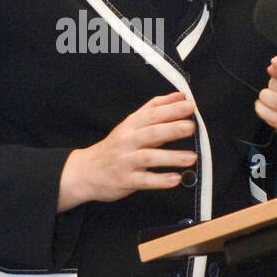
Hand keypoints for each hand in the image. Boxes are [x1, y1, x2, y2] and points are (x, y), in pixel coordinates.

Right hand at [58, 92, 196, 209]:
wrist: (85, 172)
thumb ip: (155, 109)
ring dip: (170, 157)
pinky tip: (175, 179)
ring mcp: (126, 161)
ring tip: (191, 157)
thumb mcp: (130, 124)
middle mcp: (128, 141)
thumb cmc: (114, 147)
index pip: (152, 114)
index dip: (170, 109)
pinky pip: (144, 180)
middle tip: (191, 127)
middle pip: (151, 133)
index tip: (189, 105)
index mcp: (131, 125)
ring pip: (149, 157)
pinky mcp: (126, 180)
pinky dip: (160, 180)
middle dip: (171, 129)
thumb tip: (180, 96)